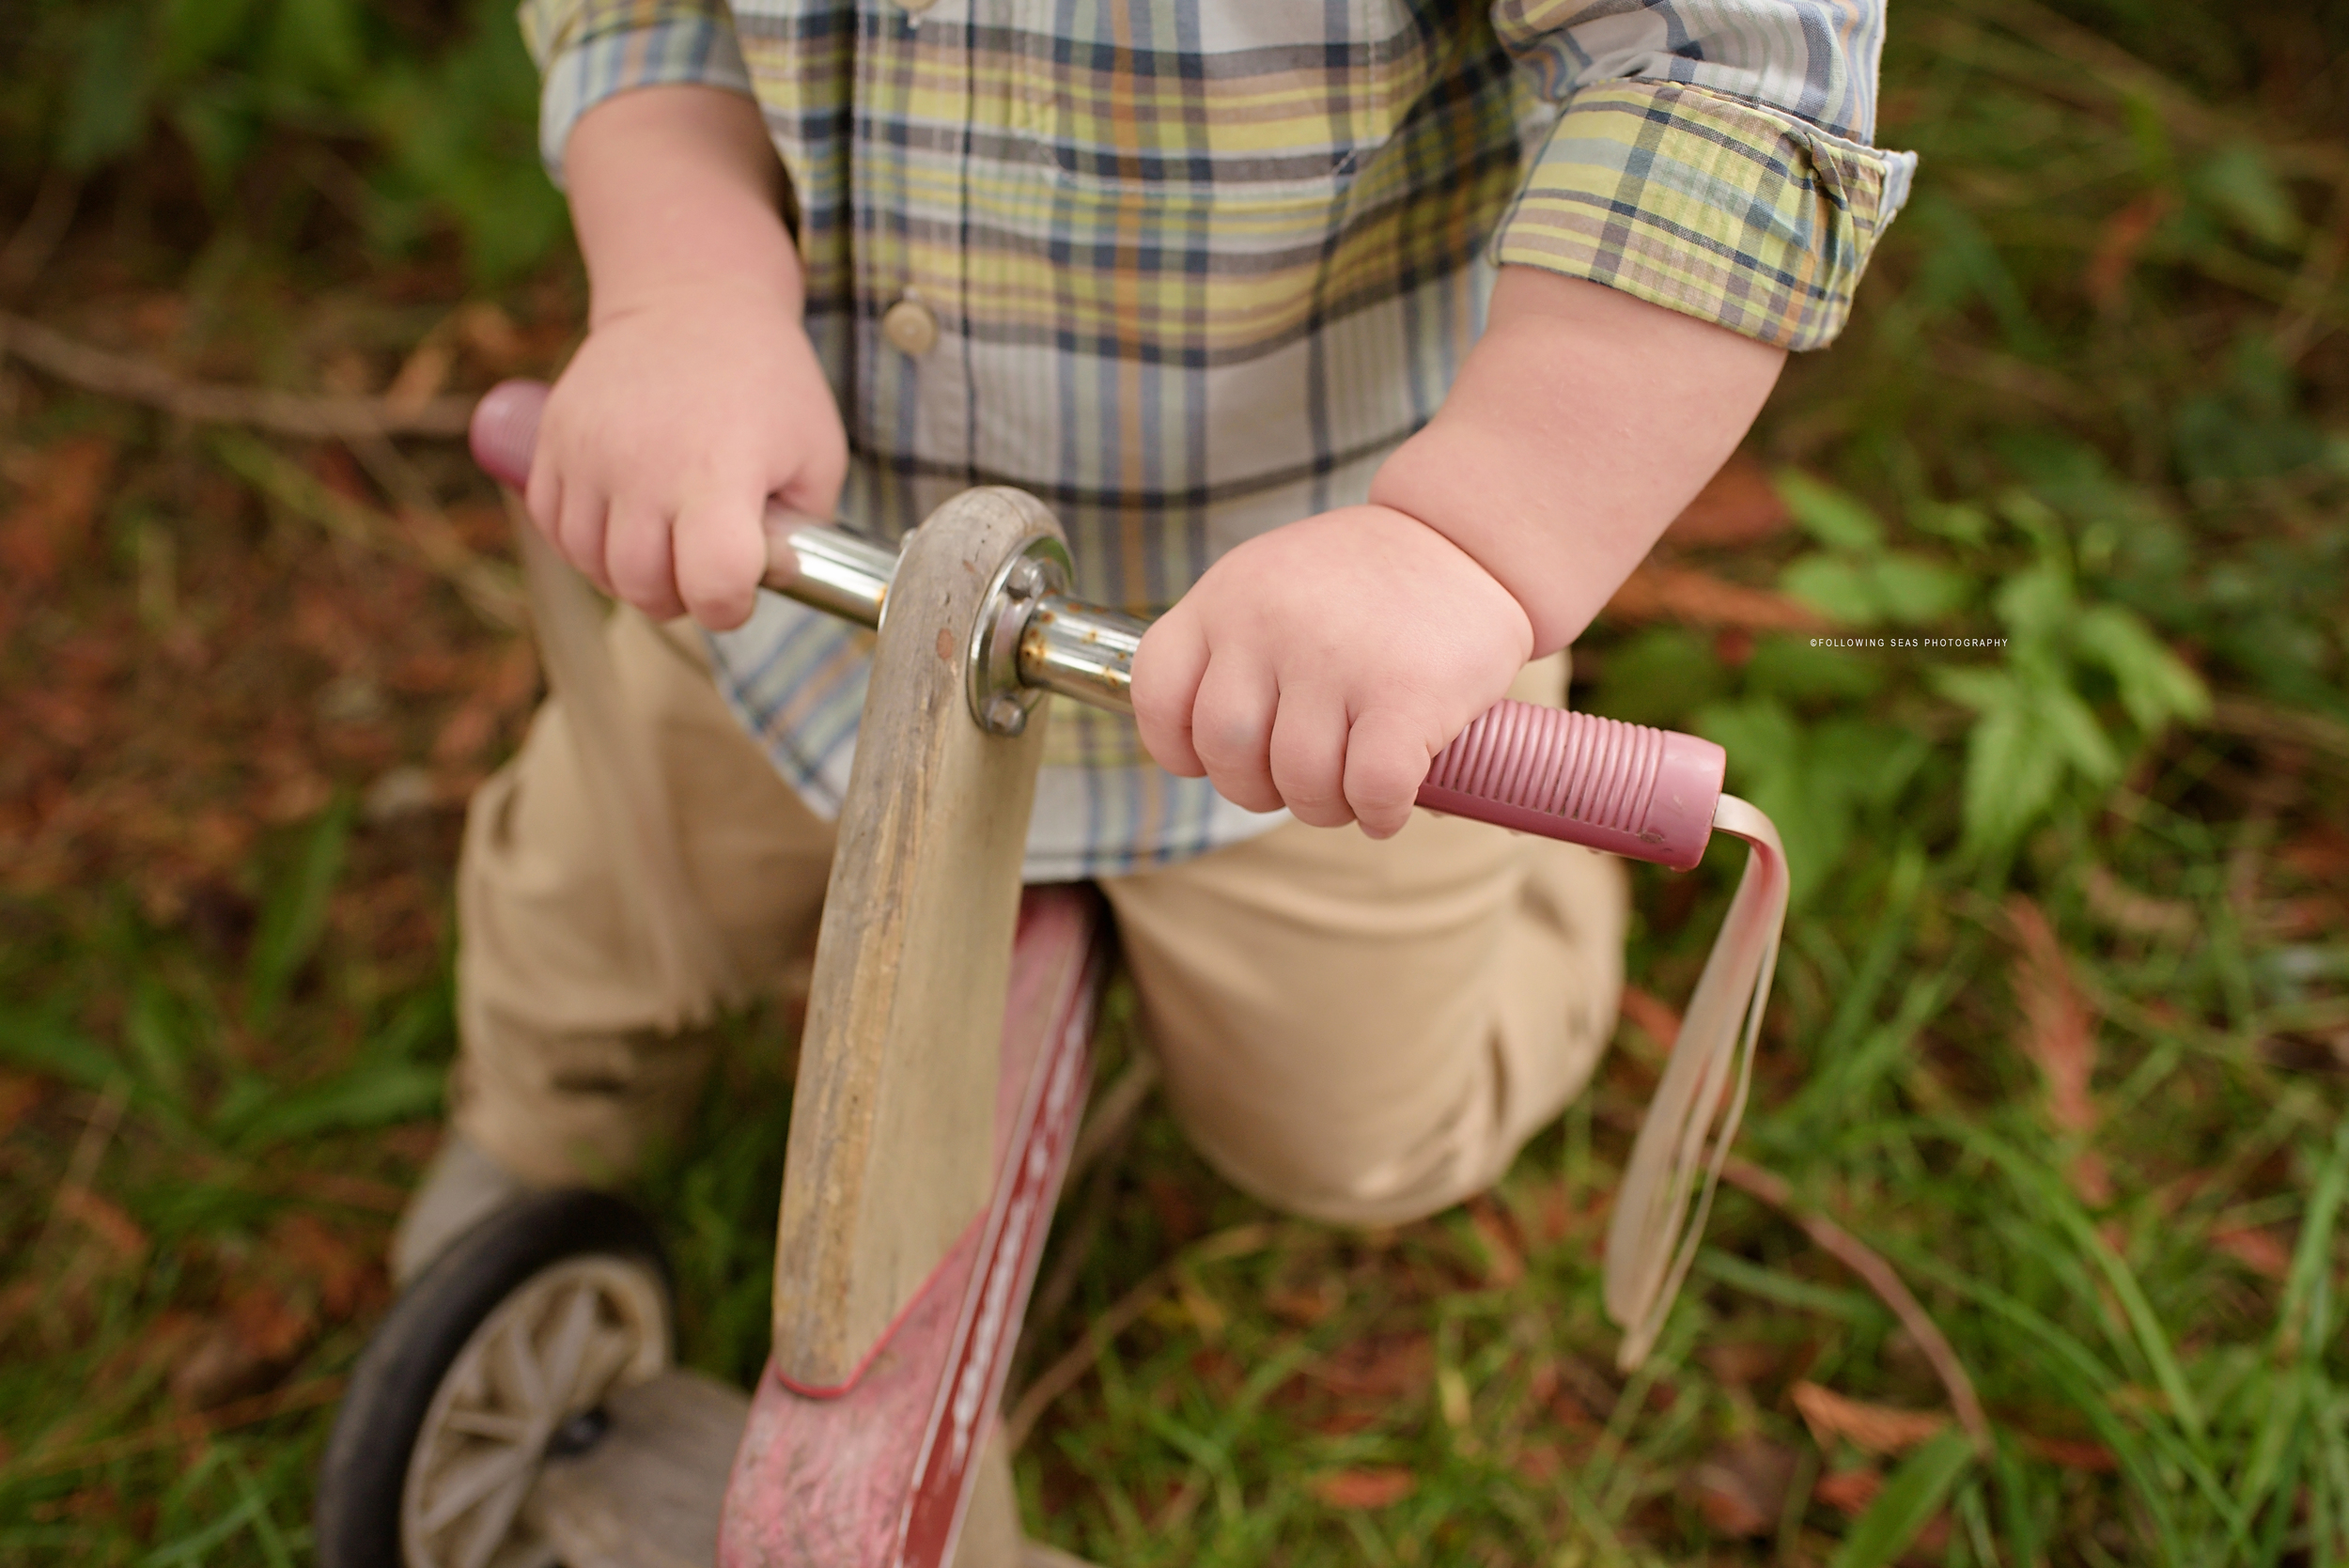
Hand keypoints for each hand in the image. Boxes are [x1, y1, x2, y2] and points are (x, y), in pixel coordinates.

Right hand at [527, 286, 844, 628]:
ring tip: (665, 542)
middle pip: (642, 586)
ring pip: (592, 564)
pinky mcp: (553, 441)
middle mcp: (642, 465)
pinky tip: (623, 521)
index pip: (712, 582)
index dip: (730, 606)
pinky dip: (586, 543)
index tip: (741, 587)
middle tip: (702, 566)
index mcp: (718, 471)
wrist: (692, 301)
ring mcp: (587, 452)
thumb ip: (801, 534)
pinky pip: (553, 529)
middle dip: (679, 596)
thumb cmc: (766, 383)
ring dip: (630, 574)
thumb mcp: (818, 454)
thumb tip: (766, 582)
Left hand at [1131, 505, 1533, 837]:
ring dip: (1326, 808)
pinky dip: (1379, 813)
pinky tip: (1390, 803)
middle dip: (1261, 790)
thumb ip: (1230, 651)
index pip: (1157, 693)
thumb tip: (1208, 758)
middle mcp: (1268, 621)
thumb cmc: (1364, 585)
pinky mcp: (1406, 694)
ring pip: (1300, 783)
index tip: (1222, 756)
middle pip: (1227, 755)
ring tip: (1352, 788)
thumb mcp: (1271, 584)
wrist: (1468, 538)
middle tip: (1303, 778)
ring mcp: (1335, 657)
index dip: (1181, 747)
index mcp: (1225, 596)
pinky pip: (1370, 790)